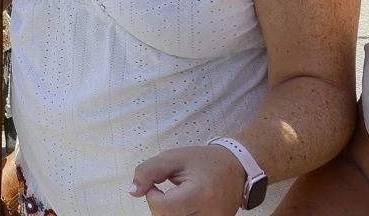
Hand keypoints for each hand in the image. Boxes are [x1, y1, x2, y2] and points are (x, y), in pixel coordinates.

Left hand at [131, 144, 249, 214]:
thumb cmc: (202, 161)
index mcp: (201, 193)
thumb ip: (148, 171)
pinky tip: (182, 208)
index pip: (166, 208)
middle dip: (159, 208)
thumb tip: (133, 192)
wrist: (236, 168)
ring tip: (175, 201)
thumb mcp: (172, 158)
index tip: (156, 186)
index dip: (153, 197)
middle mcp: (212, 213)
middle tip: (165, 193)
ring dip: (169, 214)